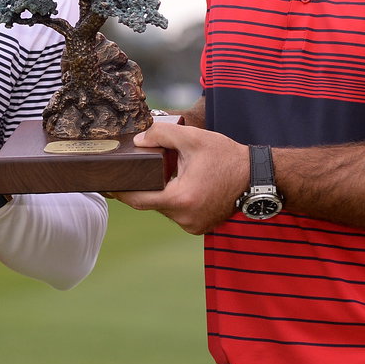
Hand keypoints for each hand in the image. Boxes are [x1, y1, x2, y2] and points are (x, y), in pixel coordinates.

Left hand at [112, 122, 249, 234]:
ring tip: (160, 175)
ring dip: (160, 194)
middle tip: (130, 174)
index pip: (139, 199)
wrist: (257, 177)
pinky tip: (177, 186)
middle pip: (151, 204)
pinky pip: (177, 214)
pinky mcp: (200, 228)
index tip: (107, 184)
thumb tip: (137, 142)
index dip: (121, 191)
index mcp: (181, 198)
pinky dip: (174, 201)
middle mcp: (185, 218)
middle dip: (142, 188)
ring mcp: (193, 226)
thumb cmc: (227, 157)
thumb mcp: (193, 138)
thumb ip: (162, 135)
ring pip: (164, 209)